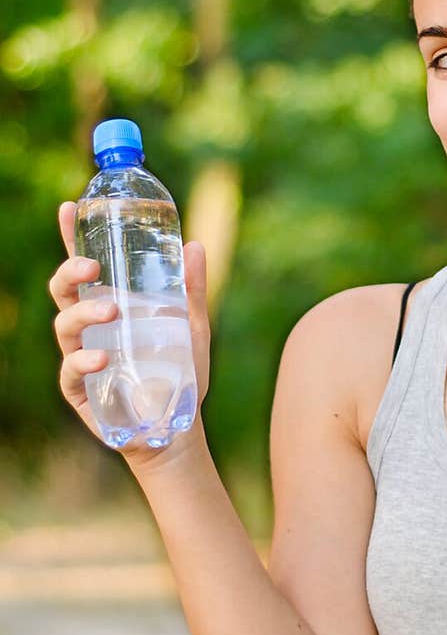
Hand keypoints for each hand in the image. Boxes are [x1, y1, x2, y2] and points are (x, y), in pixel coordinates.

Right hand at [48, 200, 211, 459]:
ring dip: (83, 312)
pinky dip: (83, 360)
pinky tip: (102, 357)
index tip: (69, 208)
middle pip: (63, 290)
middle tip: (92, 266)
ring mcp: (81, 356)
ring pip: (64, 325)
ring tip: (111, 309)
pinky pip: (70, 370)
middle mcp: (90, 327)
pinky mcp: (80, 390)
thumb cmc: (179, 373)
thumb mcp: (192, 327)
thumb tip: (195, 245)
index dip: (71, 237)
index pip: (85, 267)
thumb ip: (193, 290)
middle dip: (70, 272)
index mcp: (110, 304)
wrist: (177, 426)